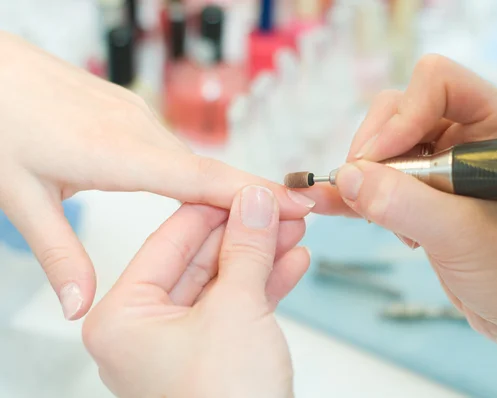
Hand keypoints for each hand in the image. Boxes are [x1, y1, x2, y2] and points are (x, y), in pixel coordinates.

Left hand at [0, 32, 313, 319]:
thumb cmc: (1, 121)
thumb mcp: (19, 196)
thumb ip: (58, 253)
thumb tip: (79, 302)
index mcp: (119, 154)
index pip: (204, 180)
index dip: (255, 196)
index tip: (296, 205)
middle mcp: (139, 131)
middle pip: (211, 174)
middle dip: (251, 204)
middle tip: (289, 226)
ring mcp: (137, 118)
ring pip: (194, 164)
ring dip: (224, 192)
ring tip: (250, 224)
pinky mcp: (130, 114)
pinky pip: (176, 151)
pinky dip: (198, 177)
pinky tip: (200, 197)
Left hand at [83, 185, 308, 397]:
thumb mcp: (237, 310)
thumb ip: (246, 248)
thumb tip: (256, 200)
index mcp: (124, 316)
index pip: (169, 239)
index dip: (215, 206)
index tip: (250, 186)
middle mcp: (144, 329)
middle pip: (200, 258)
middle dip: (246, 232)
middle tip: (280, 207)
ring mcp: (180, 343)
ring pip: (224, 281)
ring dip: (263, 256)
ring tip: (296, 230)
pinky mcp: (212, 355)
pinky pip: (238, 307)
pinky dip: (267, 286)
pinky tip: (294, 262)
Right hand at [306, 55, 496, 394]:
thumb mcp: (462, 235)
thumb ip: (404, 204)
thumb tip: (345, 177)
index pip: (437, 83)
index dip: (402, 117)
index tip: (375, 163)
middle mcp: (468, 136)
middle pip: (399, 111)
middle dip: (374, 151)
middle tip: (363, 194)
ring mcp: (443, 166)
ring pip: (382, 146)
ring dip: (365, 179)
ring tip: (378, 219)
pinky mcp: (424, 195)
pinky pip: (379, 180)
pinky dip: (356, 193)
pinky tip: (333, 206)